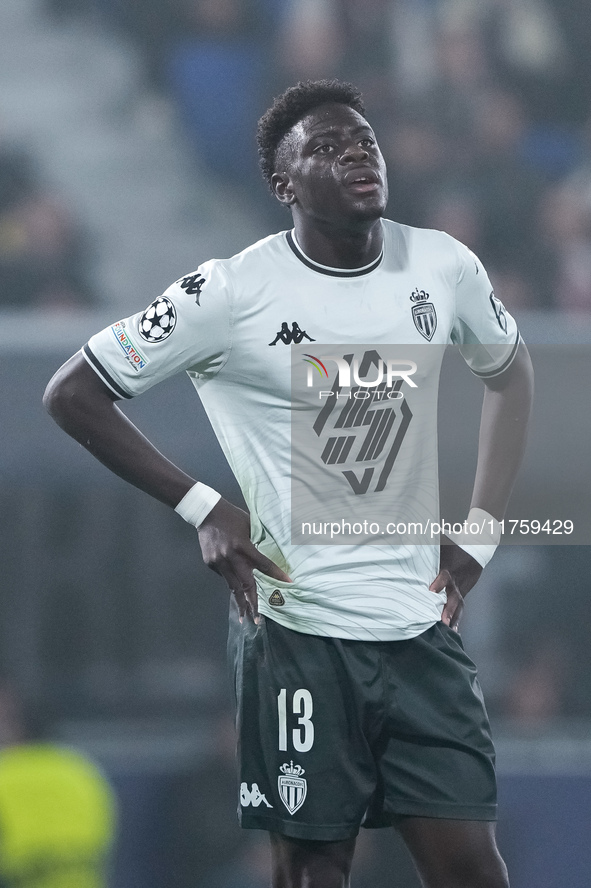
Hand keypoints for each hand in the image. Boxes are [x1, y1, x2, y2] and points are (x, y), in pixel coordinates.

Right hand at [197, 498, 291, 622]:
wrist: (206, 512)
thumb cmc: (232, 516)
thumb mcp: (250, 525)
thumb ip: (258, 542)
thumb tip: (269, 556)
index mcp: (243, 545)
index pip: (263, 564)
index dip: (276, 575)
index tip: (288, 583)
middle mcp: (231, 556)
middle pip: (244, 584)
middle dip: (252, 603)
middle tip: (258, 619)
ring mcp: (219, 562)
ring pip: (232, 586)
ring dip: (239, 602)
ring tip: (245, 616)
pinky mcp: (210, 563)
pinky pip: (223, 576)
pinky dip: (230, 581)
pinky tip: (234, 585)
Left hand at [429, 538, 482, 630]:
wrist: (477, 548)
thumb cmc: (454, 544)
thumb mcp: (441, 540)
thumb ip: (426, 540)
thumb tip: (407, 532)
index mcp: (449, 568)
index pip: (444, 576)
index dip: (439, 584)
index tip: (431, 591)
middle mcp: (455, 581)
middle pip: (453, 597)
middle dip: (447, 609)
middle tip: (441, 621)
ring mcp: (460, 589)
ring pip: (457, 606)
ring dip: (452, 619)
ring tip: (447, 632)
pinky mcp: (462, 594)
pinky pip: (460, 609)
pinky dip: (457, 621)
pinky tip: (454, 632)